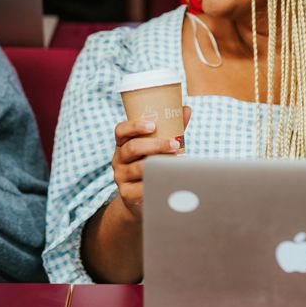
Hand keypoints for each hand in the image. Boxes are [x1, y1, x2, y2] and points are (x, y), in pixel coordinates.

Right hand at [111, 105, 191, 220]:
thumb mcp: (157, 146)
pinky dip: (157, 182)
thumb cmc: (152, 164)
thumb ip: (171, 128)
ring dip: (158, 163)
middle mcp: (118, 159)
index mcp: (123, 143)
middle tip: (175, 144)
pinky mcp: (126, 194)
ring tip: (176, 161)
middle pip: (132, 148)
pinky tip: (169, 179)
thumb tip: (186, 109)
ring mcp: (120, 176)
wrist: (142, 198)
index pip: (121, 131)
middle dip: (155, 145)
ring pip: (137, 168)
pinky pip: (141, 187)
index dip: (134, 126)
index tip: (152, 125)